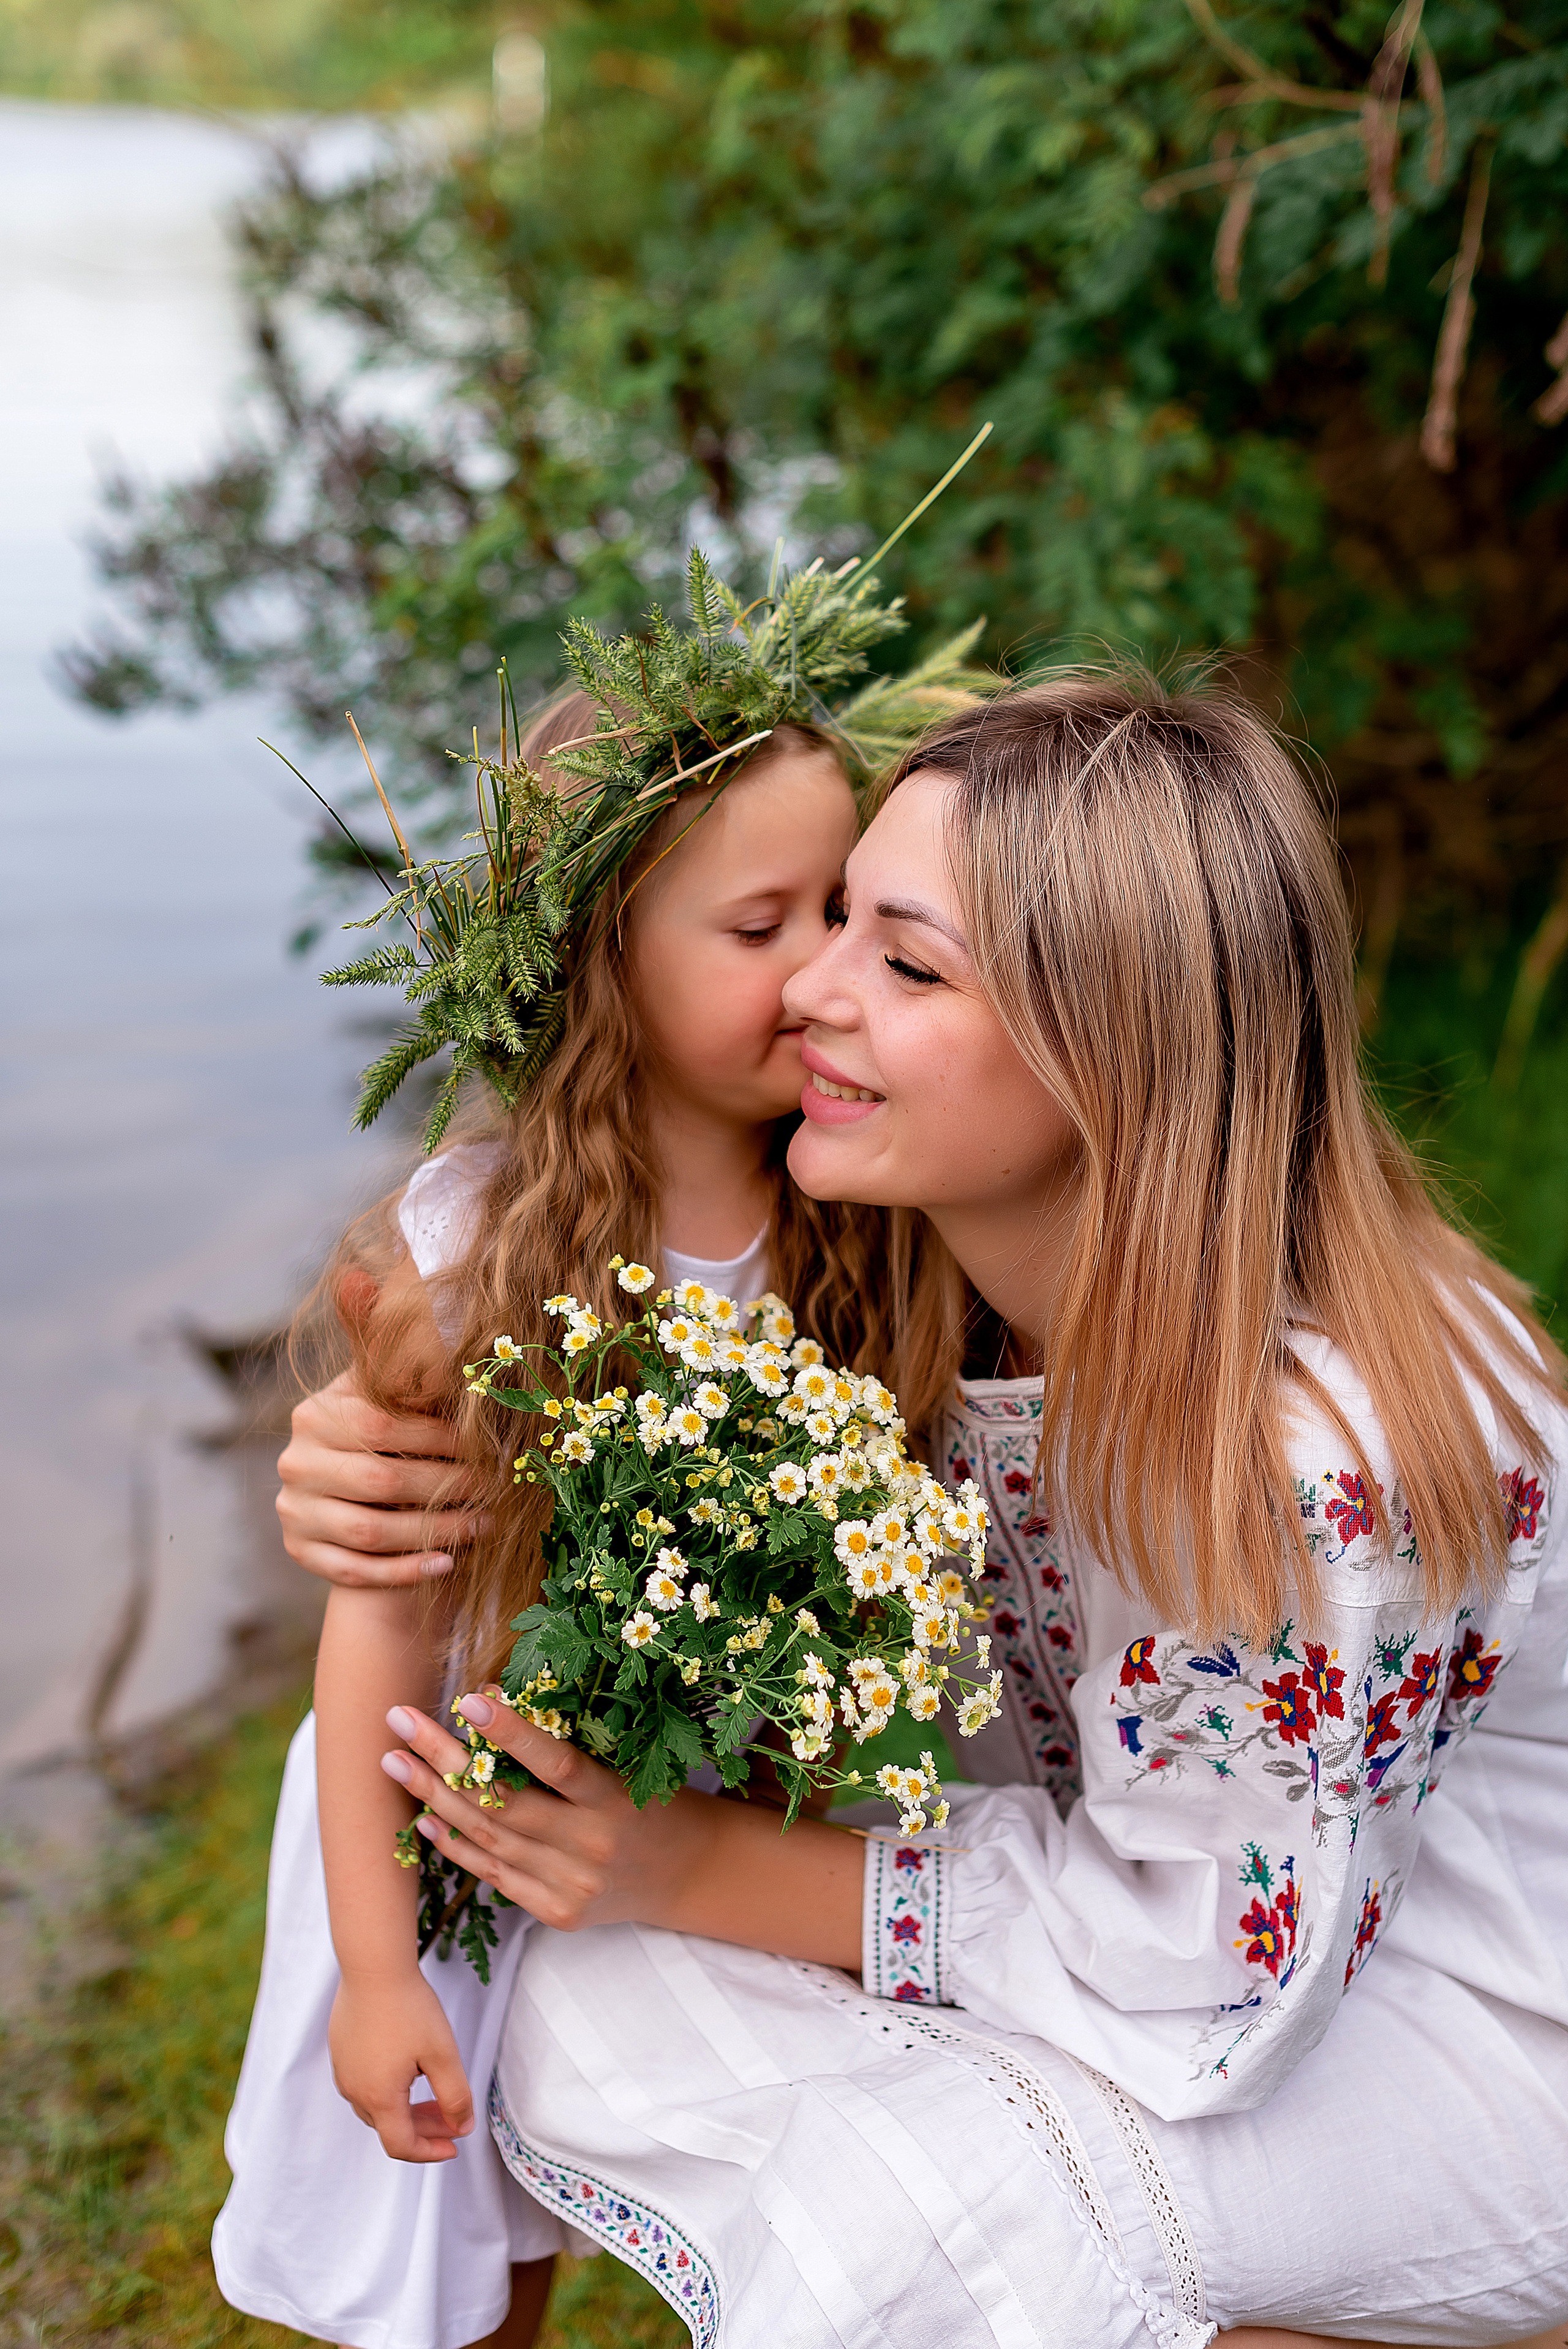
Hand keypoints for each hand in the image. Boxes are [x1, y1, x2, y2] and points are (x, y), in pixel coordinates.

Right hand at [277, 1370, 485, 1586]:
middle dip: (447, 1485)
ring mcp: (294, 1511)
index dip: (438, 1437)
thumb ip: (407, 1380)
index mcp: (314, 1415)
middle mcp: (296, 1463)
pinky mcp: (300, 1552)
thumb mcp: (383, 1398)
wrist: (343, 1487)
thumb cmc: (381, 1434)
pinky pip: (356, 1571)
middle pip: (380, 1481)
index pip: (381, 1425)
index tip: (482, 1446)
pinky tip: (448, 1563)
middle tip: (492, 1488)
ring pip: (371, 1532)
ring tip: (484, 1525)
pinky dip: (405, 1571)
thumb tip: (453, 1352)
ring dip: (436, 1532)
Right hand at [327, 1968, 473, 2162]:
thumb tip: (462, 2127)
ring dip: (408, 2109)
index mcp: (378, 2098)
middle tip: (454, 2119)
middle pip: (390, 2127)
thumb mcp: (442, 2054)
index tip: (454, 2145)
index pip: (401, 2146)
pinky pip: (365, 2084)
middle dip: (425, 2128)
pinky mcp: (341, 2052)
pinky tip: (411, 2070)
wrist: (373, 1966)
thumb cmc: (409, 2008)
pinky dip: (391, 2090)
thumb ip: (455, 2096)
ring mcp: (344, 2071)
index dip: (429, 2152)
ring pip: (377, 2106)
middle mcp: (354, 2090)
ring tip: (436, 2095)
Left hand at [382, 1699, 714, 1935]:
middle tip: (399, 1721)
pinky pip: (495, 1874)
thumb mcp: (625, 1765)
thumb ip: (568, 1746)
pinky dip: (456, 1846)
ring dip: (434, 1799)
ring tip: (395, 1762)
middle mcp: (591, 1846)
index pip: (556, 1764)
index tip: (465, 1698)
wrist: (684, 1873)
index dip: (510, 1734)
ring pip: (489, 1838)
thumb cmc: (648, 1799)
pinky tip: (424, 1819)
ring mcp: (570, 1885)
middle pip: (503, 1802)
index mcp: (615, 1800)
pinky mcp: (556, 1912)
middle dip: (444, 1759)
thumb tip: (492, 1700)